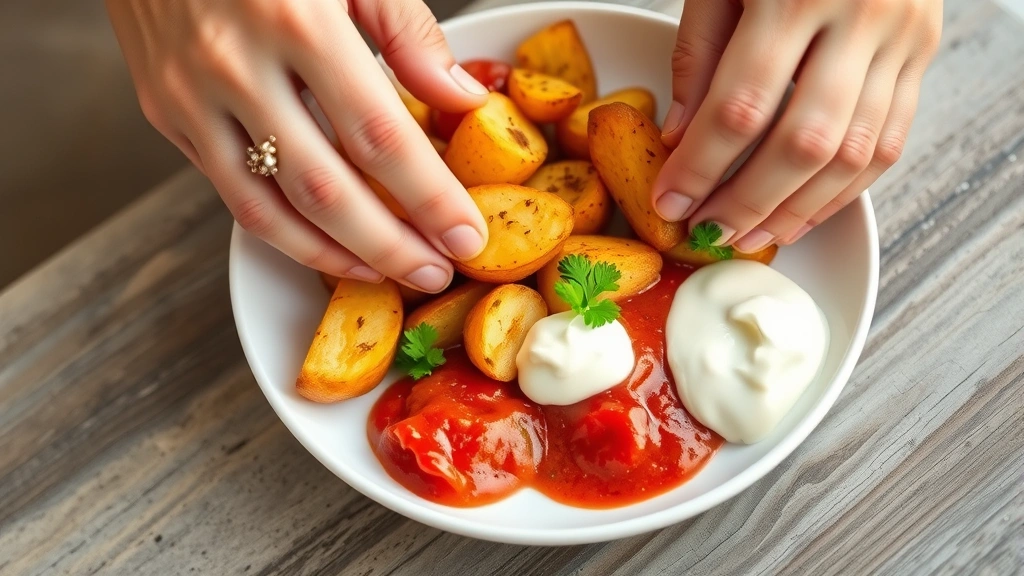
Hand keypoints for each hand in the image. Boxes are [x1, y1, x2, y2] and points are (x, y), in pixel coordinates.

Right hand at [106, 0, 491, 292]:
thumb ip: (408, 32)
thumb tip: (460, 102)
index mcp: (296, 20)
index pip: (378, 135)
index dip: (429, 197)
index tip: (467, 236)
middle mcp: (235, 66)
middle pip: (326, 188)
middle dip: (390, 245)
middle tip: (438, 272)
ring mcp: (190, 96)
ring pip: (269, 208)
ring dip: (336, 254)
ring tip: (390, 273)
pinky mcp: (165, 114)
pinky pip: (233, 192)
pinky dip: (285, 231)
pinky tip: (330, 245)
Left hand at [653, 0, 941, 250]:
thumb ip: (699, 55)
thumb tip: (680, 139)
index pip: (741, 106)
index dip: (701, 167)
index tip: (671, 204)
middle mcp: (861, 15)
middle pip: (803, 143)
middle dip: (747, 202)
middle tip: (707, 234)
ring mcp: (903, 37)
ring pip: (855, 154)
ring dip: (798, 208)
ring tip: (751, 235)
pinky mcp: (923, 53)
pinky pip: (891, 142)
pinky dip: (845, 189)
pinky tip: (803, 211)